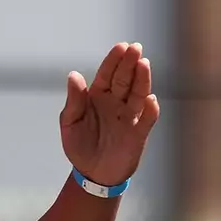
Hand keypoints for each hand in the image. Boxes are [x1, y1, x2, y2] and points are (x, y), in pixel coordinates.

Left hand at [59, 42, 160, 185]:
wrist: (92, 173)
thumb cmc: (79, 145)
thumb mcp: (70, 122)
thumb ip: (74, 100)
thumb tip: (73, 75)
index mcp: (98, 96)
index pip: (108, 74)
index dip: (114, 60)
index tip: (121, 46)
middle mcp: (116, 102)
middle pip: (125, 79)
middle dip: (130, 63)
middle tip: (136, 48)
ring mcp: (129, 116)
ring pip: (138, 94)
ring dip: (142, 80)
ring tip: (144, 64)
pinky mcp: (139, 132)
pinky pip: (147, 119)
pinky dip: (150, 109)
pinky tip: (150, 99)